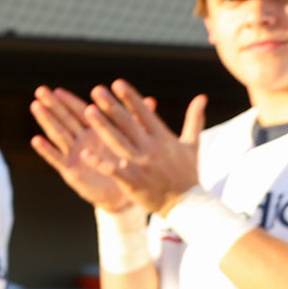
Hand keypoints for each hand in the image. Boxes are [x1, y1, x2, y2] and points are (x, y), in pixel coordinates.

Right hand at [30, 86, 133, 211]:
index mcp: (94, 131)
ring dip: (47, 120)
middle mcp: (81, 140)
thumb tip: (152, 101)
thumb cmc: (126, 164)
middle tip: (40, 90)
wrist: (125, 193)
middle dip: (52, 105)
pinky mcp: (71, 171)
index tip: (57, 89)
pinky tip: (36, 140)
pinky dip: (47, 150)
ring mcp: (75, 154)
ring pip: (58, 133)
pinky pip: (57, 159)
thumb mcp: (133, 141)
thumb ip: (136, 121)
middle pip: (64, 119)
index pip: (79, 111)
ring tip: (36, 106)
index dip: (68, 100)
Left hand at [80, 82, 204, 216]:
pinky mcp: (133, 181)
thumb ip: (194, 119)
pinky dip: (100, 163)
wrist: (187, 204)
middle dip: (112, 106)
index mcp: (164, 138)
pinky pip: (114, 170)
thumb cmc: (187, 173)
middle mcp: (152, 149)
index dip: (130, 98)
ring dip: (103, 126)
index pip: (145, 113)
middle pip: (128, 124)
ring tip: (88, 111)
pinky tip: (85, 154)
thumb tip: (202, 97)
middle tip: (97, 90)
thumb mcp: (192, 144)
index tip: (117, 83)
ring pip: (118, 142)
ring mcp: (142, 165)